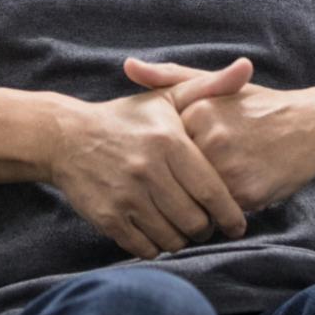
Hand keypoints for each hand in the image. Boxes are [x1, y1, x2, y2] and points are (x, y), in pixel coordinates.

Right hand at [45, 59, 251, 259]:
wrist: (66, 136)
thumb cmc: (127, 119)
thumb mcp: (167, 97)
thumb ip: (211, 86)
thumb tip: (248, 66)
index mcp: (169, 142)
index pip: (213, 192)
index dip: (230, 215)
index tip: (237, 224)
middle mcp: (149, 170)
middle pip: (195, 221)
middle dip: (205, 228)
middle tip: (205, 224)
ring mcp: (126, 195)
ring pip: (172, 239)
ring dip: (181, 239)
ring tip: (181, 227)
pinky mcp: (107, 217)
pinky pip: (145, 248)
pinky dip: (155, 246)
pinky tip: (156, 231)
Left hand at [123, 58, 314, 213]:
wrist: (311, 126)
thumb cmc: (257, 107)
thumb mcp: (215, 86)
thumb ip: (169, 77)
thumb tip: (128, 65)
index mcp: (199, 110)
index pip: (165, 147)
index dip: (173, 155)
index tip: (184, 153)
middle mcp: (211, 138)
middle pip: (178, 174)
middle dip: (183, 181)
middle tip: (201, 174)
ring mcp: (229, 167)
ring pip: (196, 197)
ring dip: (201, 198)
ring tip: (219, 184)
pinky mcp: (246, 193)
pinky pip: (220, 212)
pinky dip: (225, 208)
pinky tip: (238, 191)